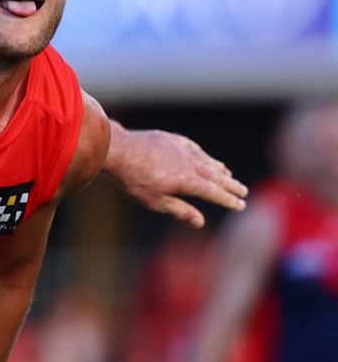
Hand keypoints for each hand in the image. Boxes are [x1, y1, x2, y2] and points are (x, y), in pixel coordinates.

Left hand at [105, 125, 247, 227]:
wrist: (118, 150)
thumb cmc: (133, 180)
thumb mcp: (155, 201)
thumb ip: (180, 210)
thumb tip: (201, 222)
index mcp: (188, 181)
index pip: (214, 193)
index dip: (228, 199)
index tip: (240, 205)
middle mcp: (189, 163)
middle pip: (215, 176)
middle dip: (230, 185)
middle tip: (244, 191)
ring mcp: (180, 149)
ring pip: (205, 160)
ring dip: (218, 168)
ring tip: (228, 174)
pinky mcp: (169, 139)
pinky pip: (191, 147)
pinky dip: (201, 153)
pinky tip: (203, 156)